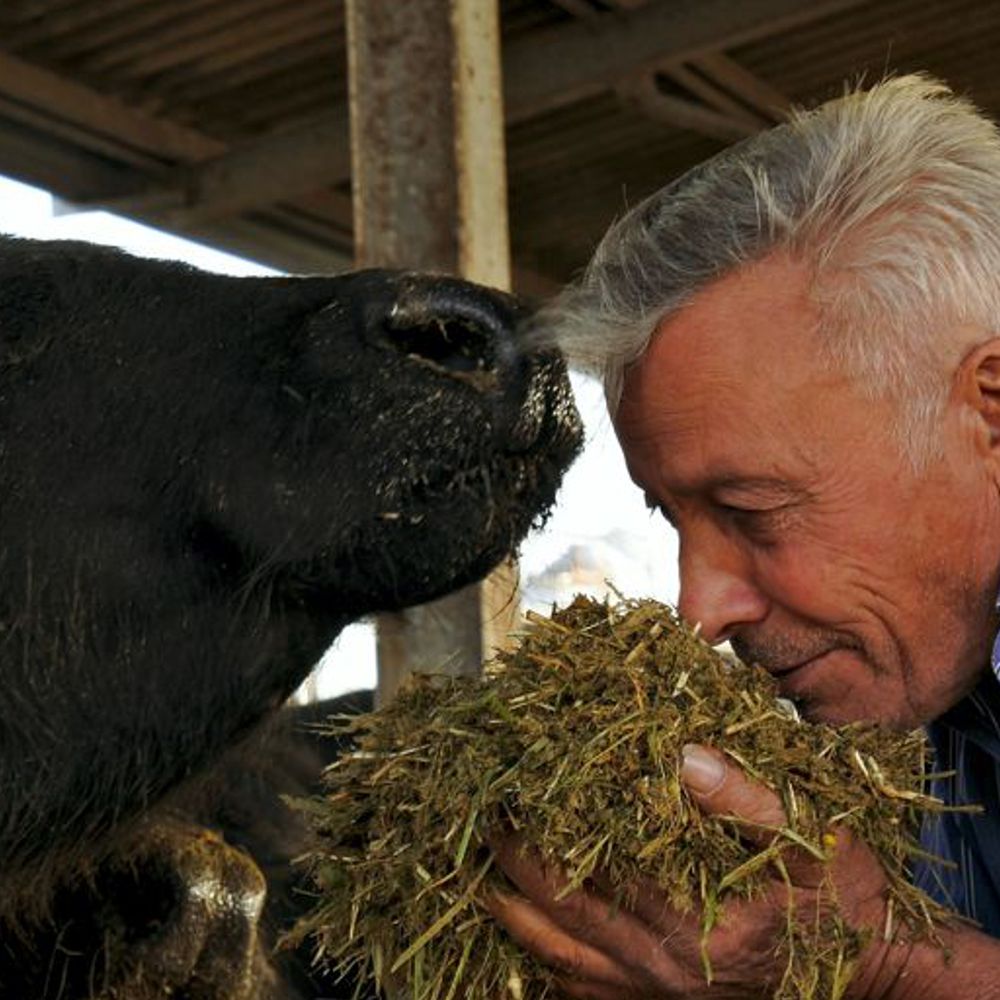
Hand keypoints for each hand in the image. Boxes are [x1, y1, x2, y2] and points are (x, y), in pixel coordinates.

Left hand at [488, 744, 904, 999]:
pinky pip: (581, 996)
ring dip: (515, 918)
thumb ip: (744, 798)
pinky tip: (528, 937)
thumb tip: (682, 757)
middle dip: (512, 869)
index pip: (594, 869)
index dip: (545, 830)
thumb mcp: (809, 838)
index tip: (513, 794)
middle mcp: (663, 970)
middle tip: (483, 826)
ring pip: (558, 961)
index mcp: (693, 922)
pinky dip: (545, 965)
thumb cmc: (839, 903)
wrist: (872, 982)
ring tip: (484, 878)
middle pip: (559, 916)